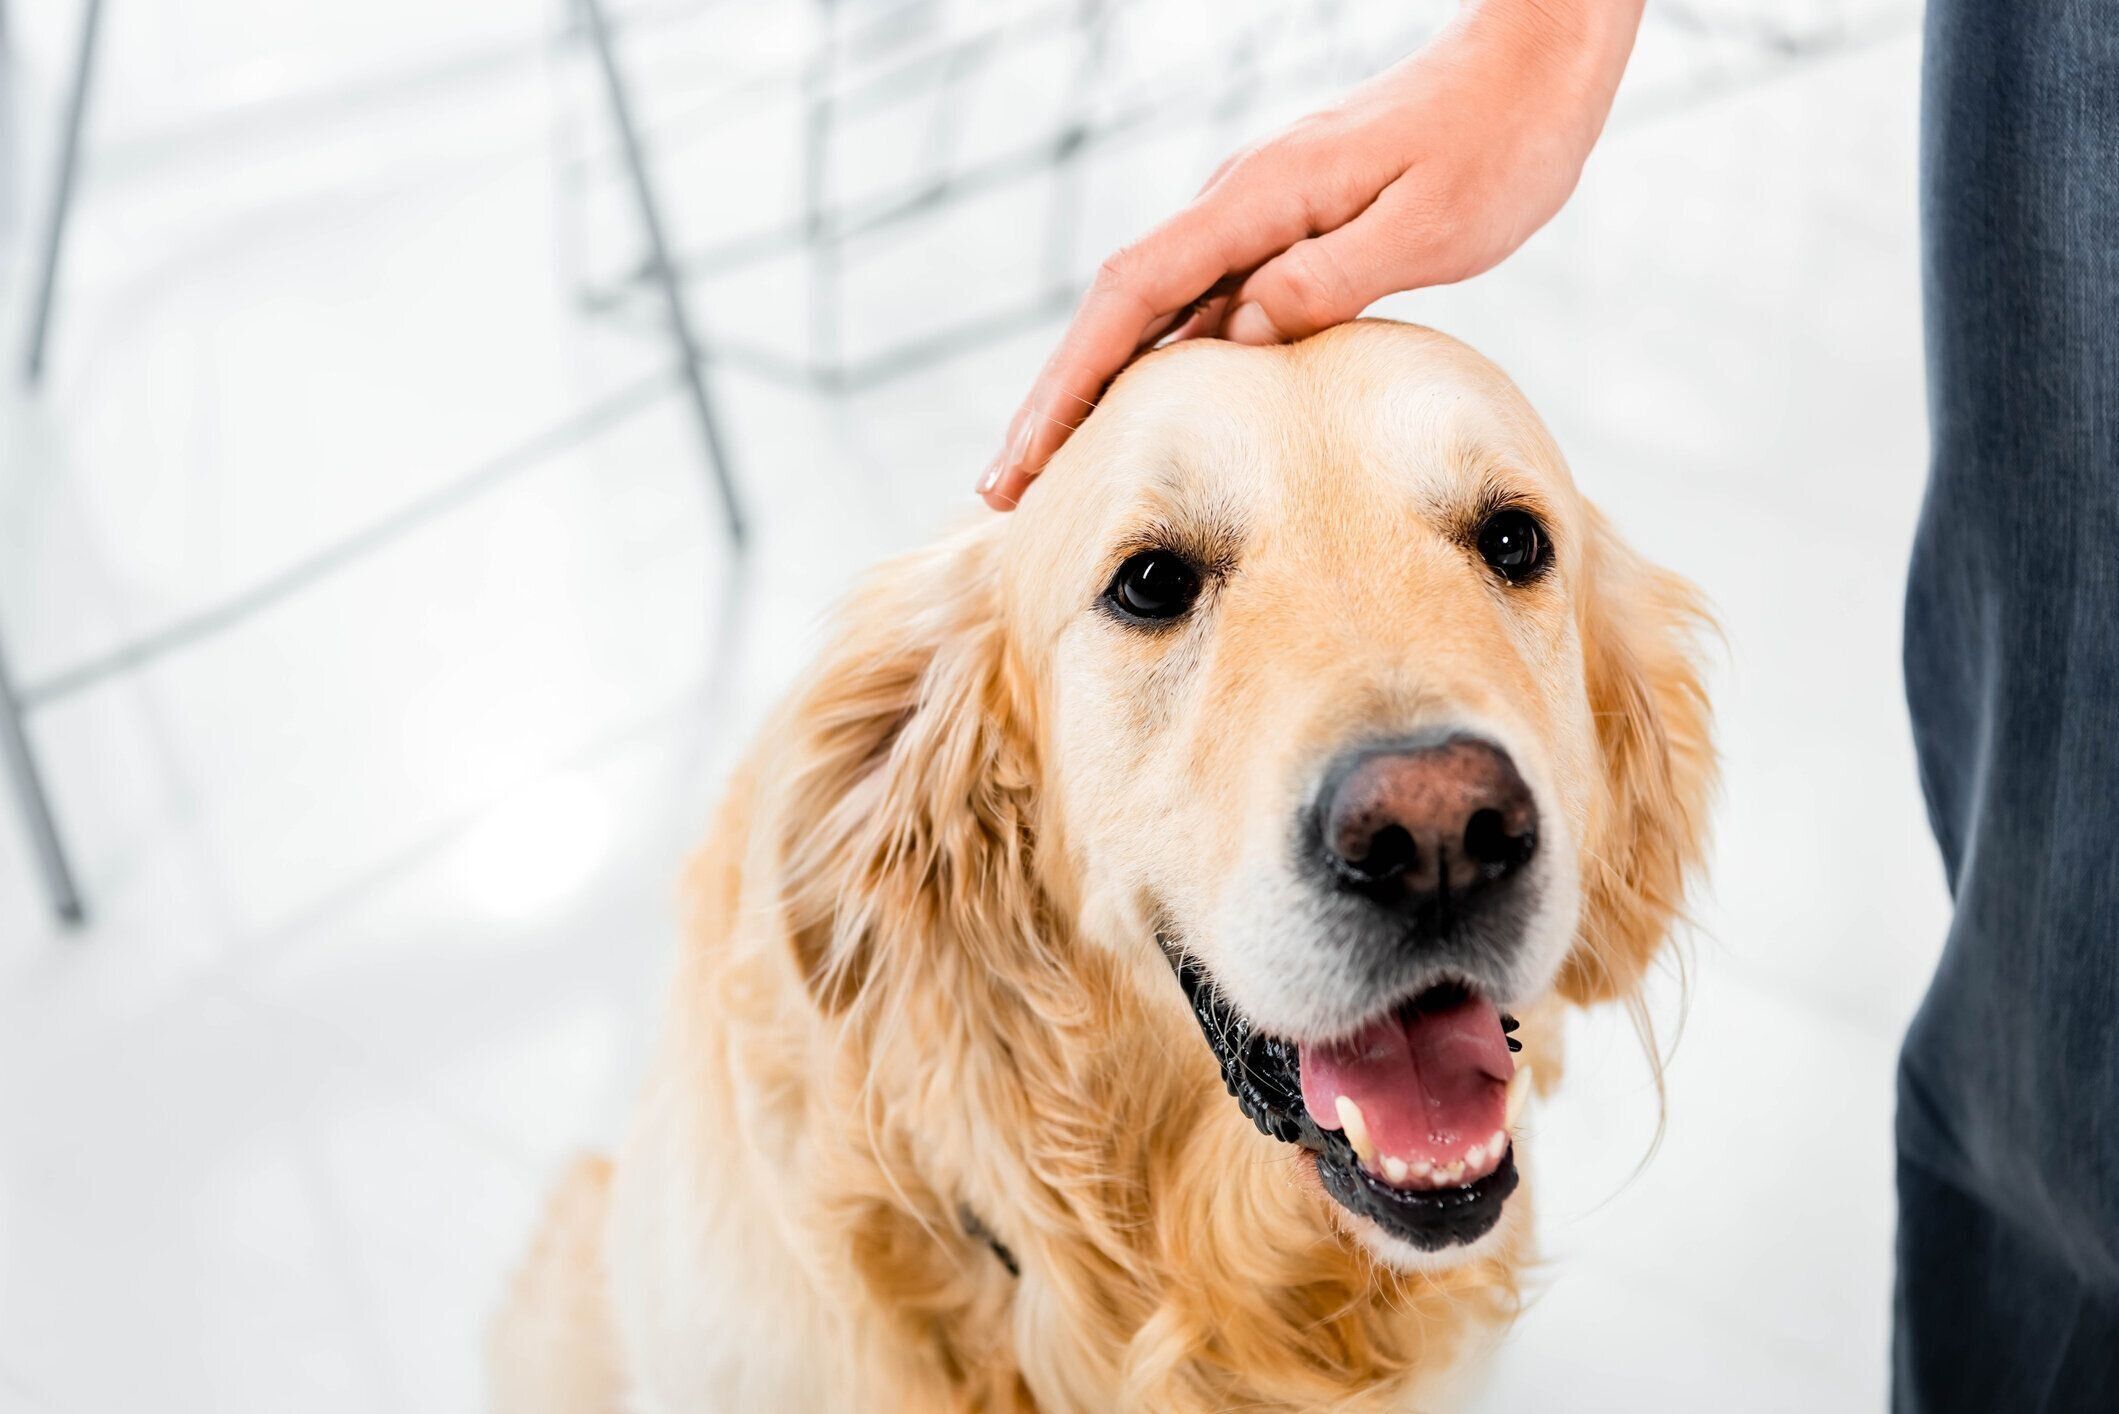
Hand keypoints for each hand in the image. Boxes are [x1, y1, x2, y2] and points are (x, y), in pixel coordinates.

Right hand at [977, 0, 1644, 508]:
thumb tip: (1243, 336)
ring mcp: (1259, 216)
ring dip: (1096, 390)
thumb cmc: (1499, 139)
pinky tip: (1146, 417)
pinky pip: (1202, 308)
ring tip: (1051, 472)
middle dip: (1054, 399)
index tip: (1027, 453)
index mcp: (1262, 198)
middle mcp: (1242, 202)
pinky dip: (1157, 367)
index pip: (1134, 294)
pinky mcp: (1288, 231)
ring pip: (1153, 314)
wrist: (1533, 61)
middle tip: (1002, 488)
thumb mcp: (1431, 222)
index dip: (1070, 380)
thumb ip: (1332, 278)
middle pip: (1117, 310)